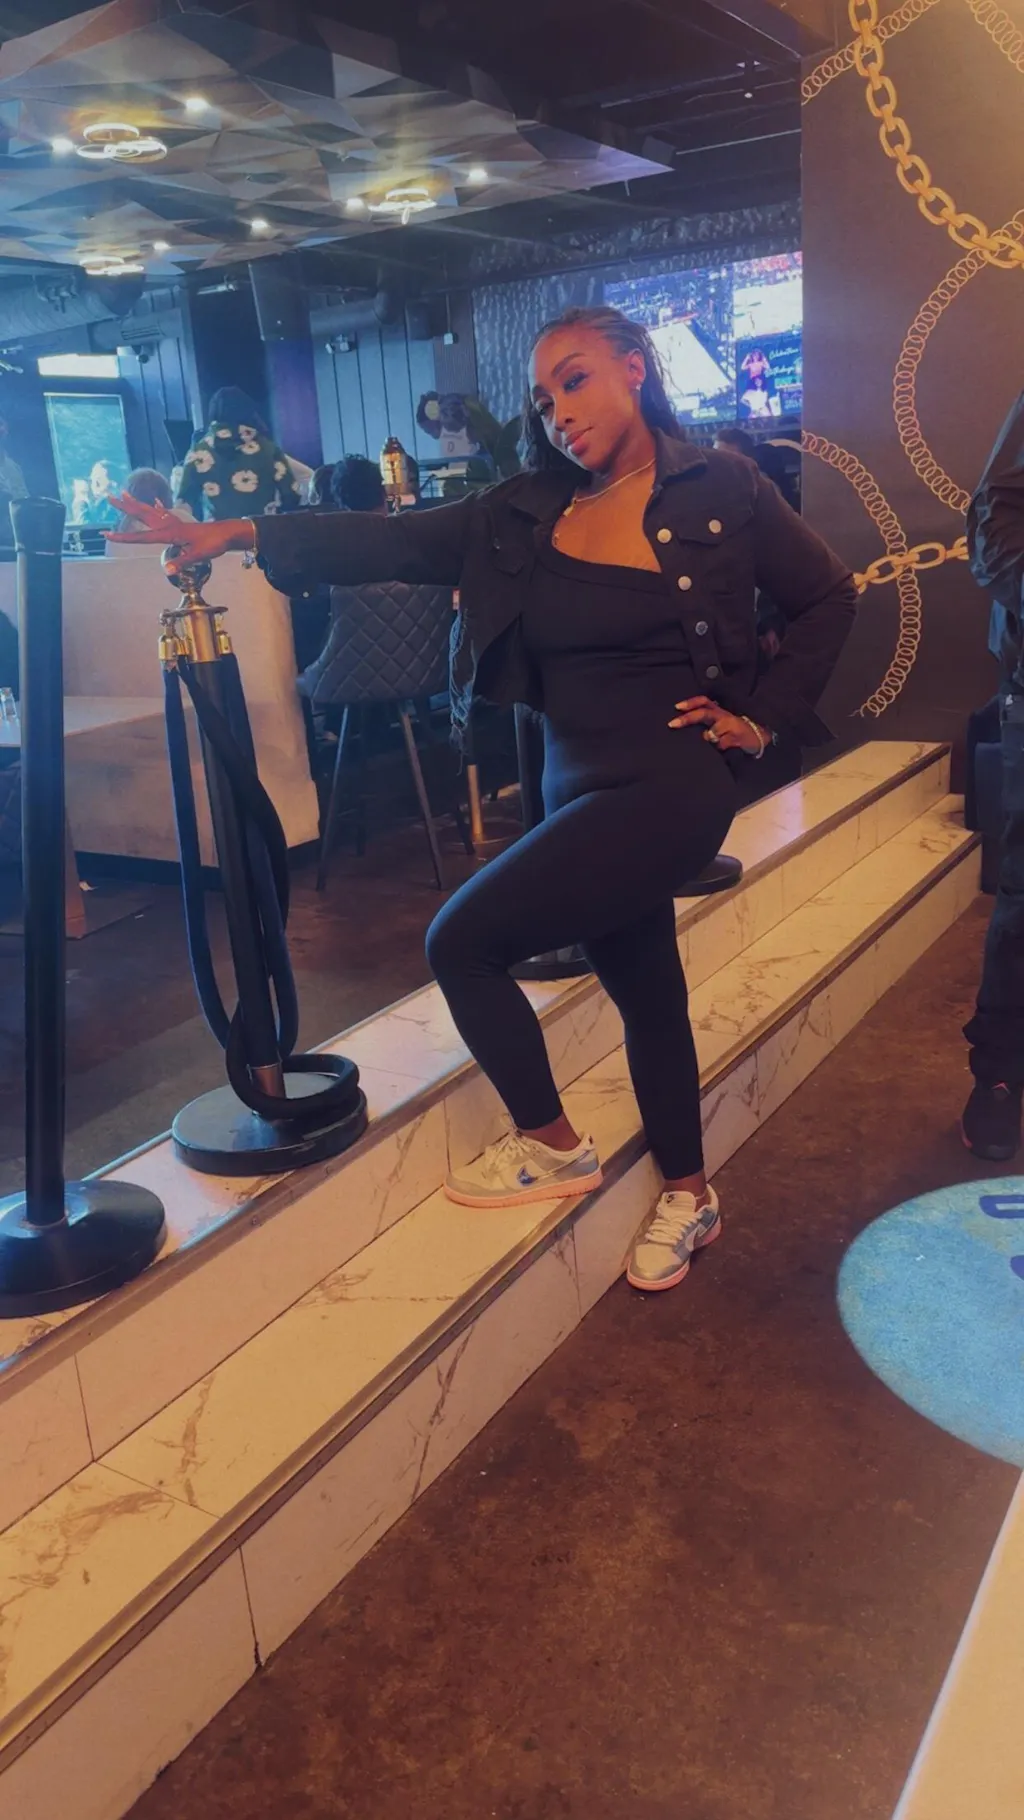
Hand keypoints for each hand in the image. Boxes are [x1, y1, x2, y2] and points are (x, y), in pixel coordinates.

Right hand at [104, 495, 251, 574]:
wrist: (227, 533)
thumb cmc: (213, 544)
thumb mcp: (198, 555)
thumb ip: (182, 561)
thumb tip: (167, 570)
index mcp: (169, 533)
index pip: (142, 537)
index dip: (124, 537)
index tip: (108, 534)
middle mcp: (168, 525)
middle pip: (142, 515)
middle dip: (125, 507)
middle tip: (109, 497)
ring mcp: (174, 523)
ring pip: (150, 512)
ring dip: (136, 504)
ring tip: (123, 493)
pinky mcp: (180, 524)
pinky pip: (164, 514)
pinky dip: (157, 508)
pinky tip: (154, 503)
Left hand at [669, 695, 767, 754]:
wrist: (759, 736)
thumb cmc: (734, 731)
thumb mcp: (719, 723)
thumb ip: (705, 723)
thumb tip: (685, 726)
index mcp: (718, 711)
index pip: (703, 701)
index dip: (690, 702)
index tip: (676, 707)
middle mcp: (724, 716)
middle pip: (703, 713)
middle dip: (687, 718)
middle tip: (672, 724)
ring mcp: (731, 725)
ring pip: (712, 732)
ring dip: (709, 738)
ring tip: (715, 742)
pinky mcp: (737, 737)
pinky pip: (721, 744)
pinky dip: (719, 747)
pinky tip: (725, 747)